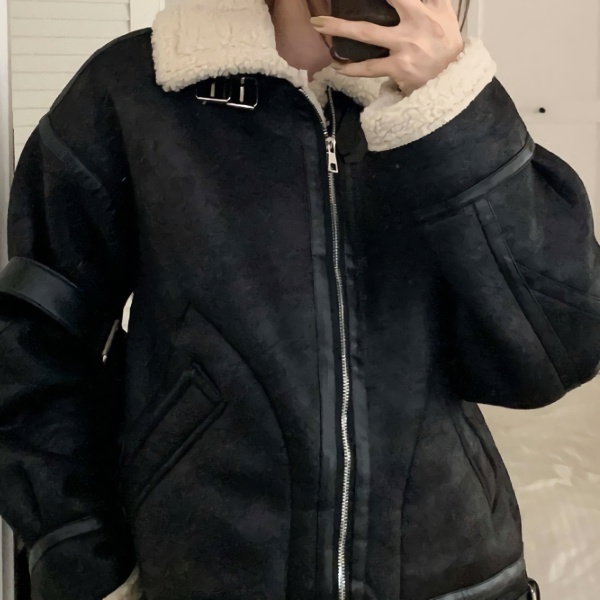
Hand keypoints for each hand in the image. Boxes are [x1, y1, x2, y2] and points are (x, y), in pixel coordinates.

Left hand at [310, 0, 464, 95]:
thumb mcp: (444, 13)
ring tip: (318, 26)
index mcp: (428, 8)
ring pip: (367, 34)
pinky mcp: (399, 68)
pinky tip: (337, 65)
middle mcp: (417, 23)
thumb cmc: (444, 43)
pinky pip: (370, 68)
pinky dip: (352, 68)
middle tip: (325, 8)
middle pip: (385, 2)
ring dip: (340, 29)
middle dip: (351, 12)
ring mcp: (406, 46)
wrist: (452, 79)